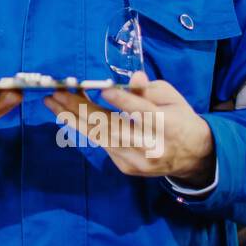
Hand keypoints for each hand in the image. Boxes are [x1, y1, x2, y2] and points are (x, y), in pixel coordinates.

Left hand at [44, 71, 214, 185]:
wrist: (192, 156)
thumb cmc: (178, 118)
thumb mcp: (171, 98)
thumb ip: (150, 89)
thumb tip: (133, 77)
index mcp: (168, 125)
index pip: (143, 112)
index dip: (123, 101)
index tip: (102, 87)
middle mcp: (152, 147)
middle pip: (113, 126)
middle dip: (81, 108)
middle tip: (57, 93)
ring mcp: (138, 161)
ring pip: (101, 138)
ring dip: (73, 119)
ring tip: (53, 103)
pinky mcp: (127, 168)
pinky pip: (102, 145)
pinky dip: (85, 129)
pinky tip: (68, 116)